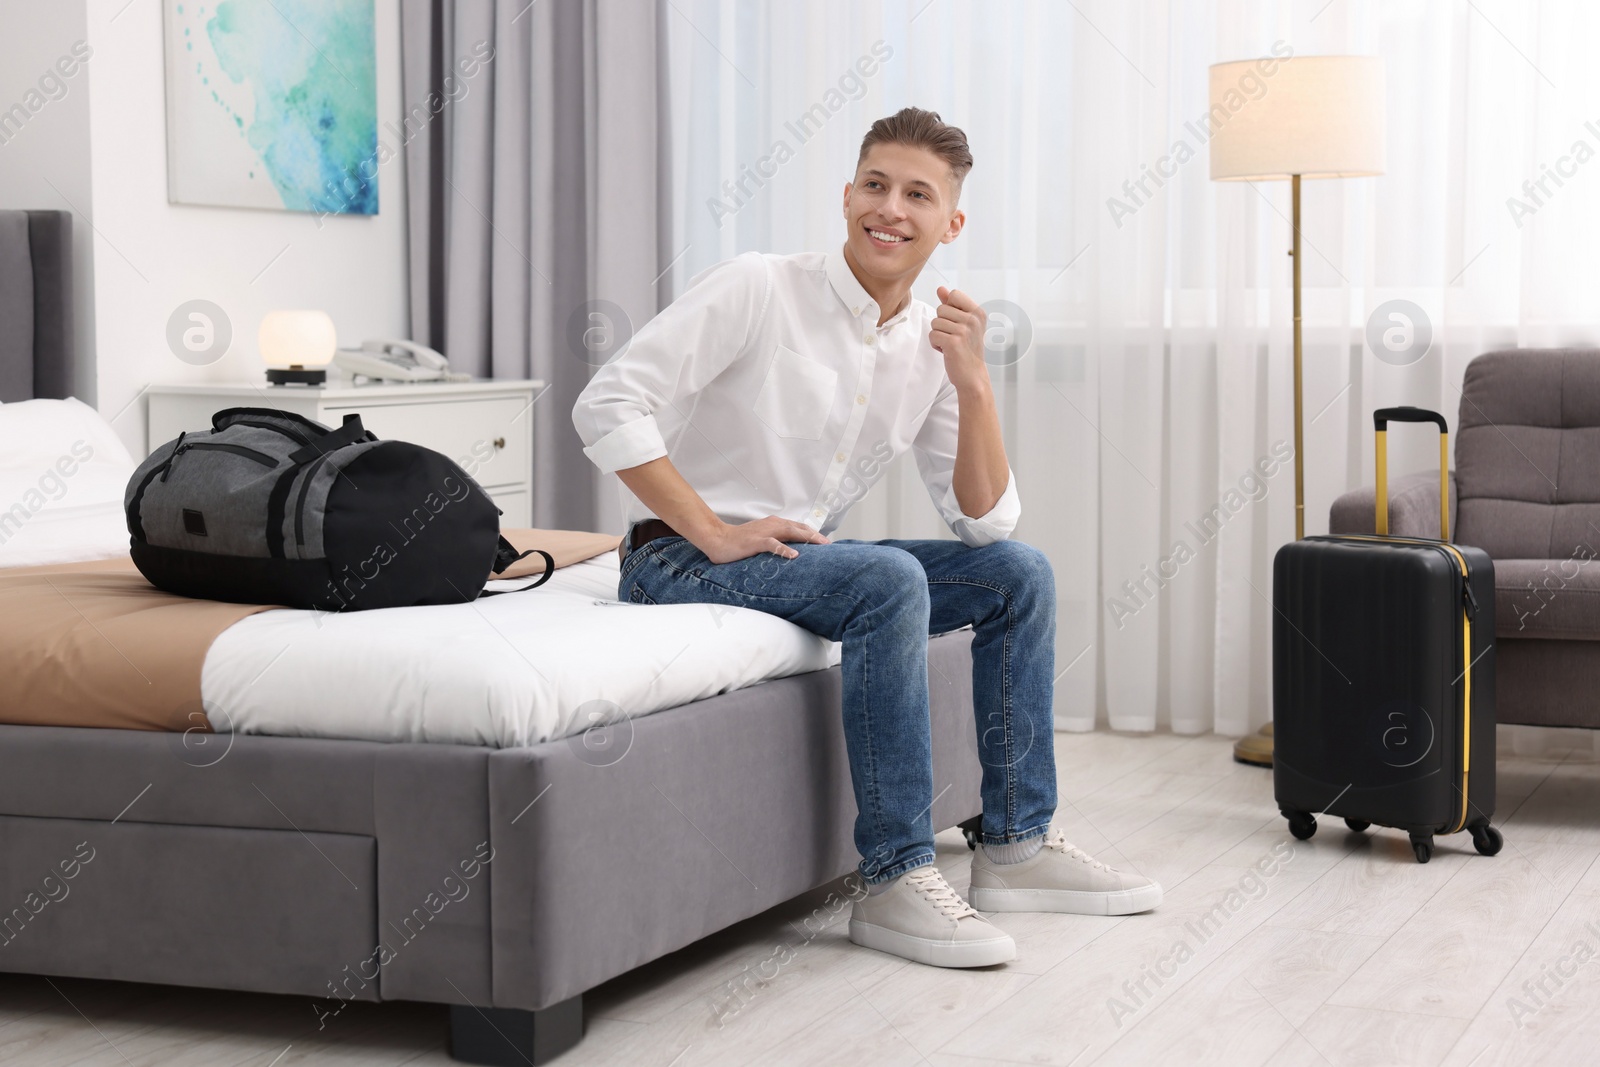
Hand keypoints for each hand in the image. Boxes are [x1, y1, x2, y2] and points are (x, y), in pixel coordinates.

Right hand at [697, 516, 829, 563]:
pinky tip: (794, 555)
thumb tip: (791, 550)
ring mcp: (764, 532)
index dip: (812, 533)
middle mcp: (772, 524)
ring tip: (820, 545)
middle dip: (815, 535)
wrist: (717, 538)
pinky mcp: (756, 541)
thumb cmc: (739, 541)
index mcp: (774, 523)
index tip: (825, 542)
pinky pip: (773, 544)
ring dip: (806, 538)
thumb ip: (776, 540)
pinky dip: (784, 549)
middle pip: (798, 528)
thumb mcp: (761, 538)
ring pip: (790, 532)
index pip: (798, 527)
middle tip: (829, 544)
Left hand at [931, 286, 990, 389]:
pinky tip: (947, 351)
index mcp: (978, 312)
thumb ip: (952, 305)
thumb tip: (940, 289)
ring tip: (951, 344)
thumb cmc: (967, 349)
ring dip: (938, 335)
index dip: (948, 308)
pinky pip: (932, 335)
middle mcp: (973, 319)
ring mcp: (964, 330)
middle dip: (942, 324)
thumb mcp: (963, 324)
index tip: (957, 322)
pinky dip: (936, 344)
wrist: (972, 375)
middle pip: (941, 309)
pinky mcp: (954, 342)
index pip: (954, 294)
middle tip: (954, 337)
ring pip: (935, 322)